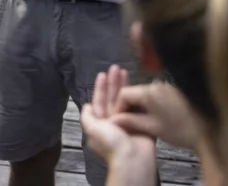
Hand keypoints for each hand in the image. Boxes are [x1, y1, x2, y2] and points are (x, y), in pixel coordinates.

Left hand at [81, 66, 157, 181]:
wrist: (133, 160)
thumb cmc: (111, 143)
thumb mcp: (92, 129)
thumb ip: (87, 117)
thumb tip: (86, 106)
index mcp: (101, 123)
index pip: (99, 101)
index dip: (100, 87)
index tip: (103, 73)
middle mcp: (113, 121)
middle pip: (112, 98)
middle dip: (114, 83)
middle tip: (116, 68)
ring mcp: (128, 122)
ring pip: (126, 100)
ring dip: (125, 87)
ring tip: (125, 71)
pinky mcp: (141, 124)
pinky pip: (139, 108)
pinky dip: (139, 97)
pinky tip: (139, 86)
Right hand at [110, 81, 199, 149]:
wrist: (212, 129)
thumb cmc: (180, 130)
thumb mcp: (153, 128)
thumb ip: (131, 121)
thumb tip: (113, 120)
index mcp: (149, 91)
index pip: (124, 93)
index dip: (118, 108)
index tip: (118, 121)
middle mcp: (156, 84)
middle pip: (134, 92)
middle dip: (127, 106)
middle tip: (127, 122)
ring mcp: (166, 86)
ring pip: (144, 94)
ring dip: (138, 106)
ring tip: (138, 121)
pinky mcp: (174, 90)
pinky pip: (155, 95)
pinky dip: (149, 104)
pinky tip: (152, 117)